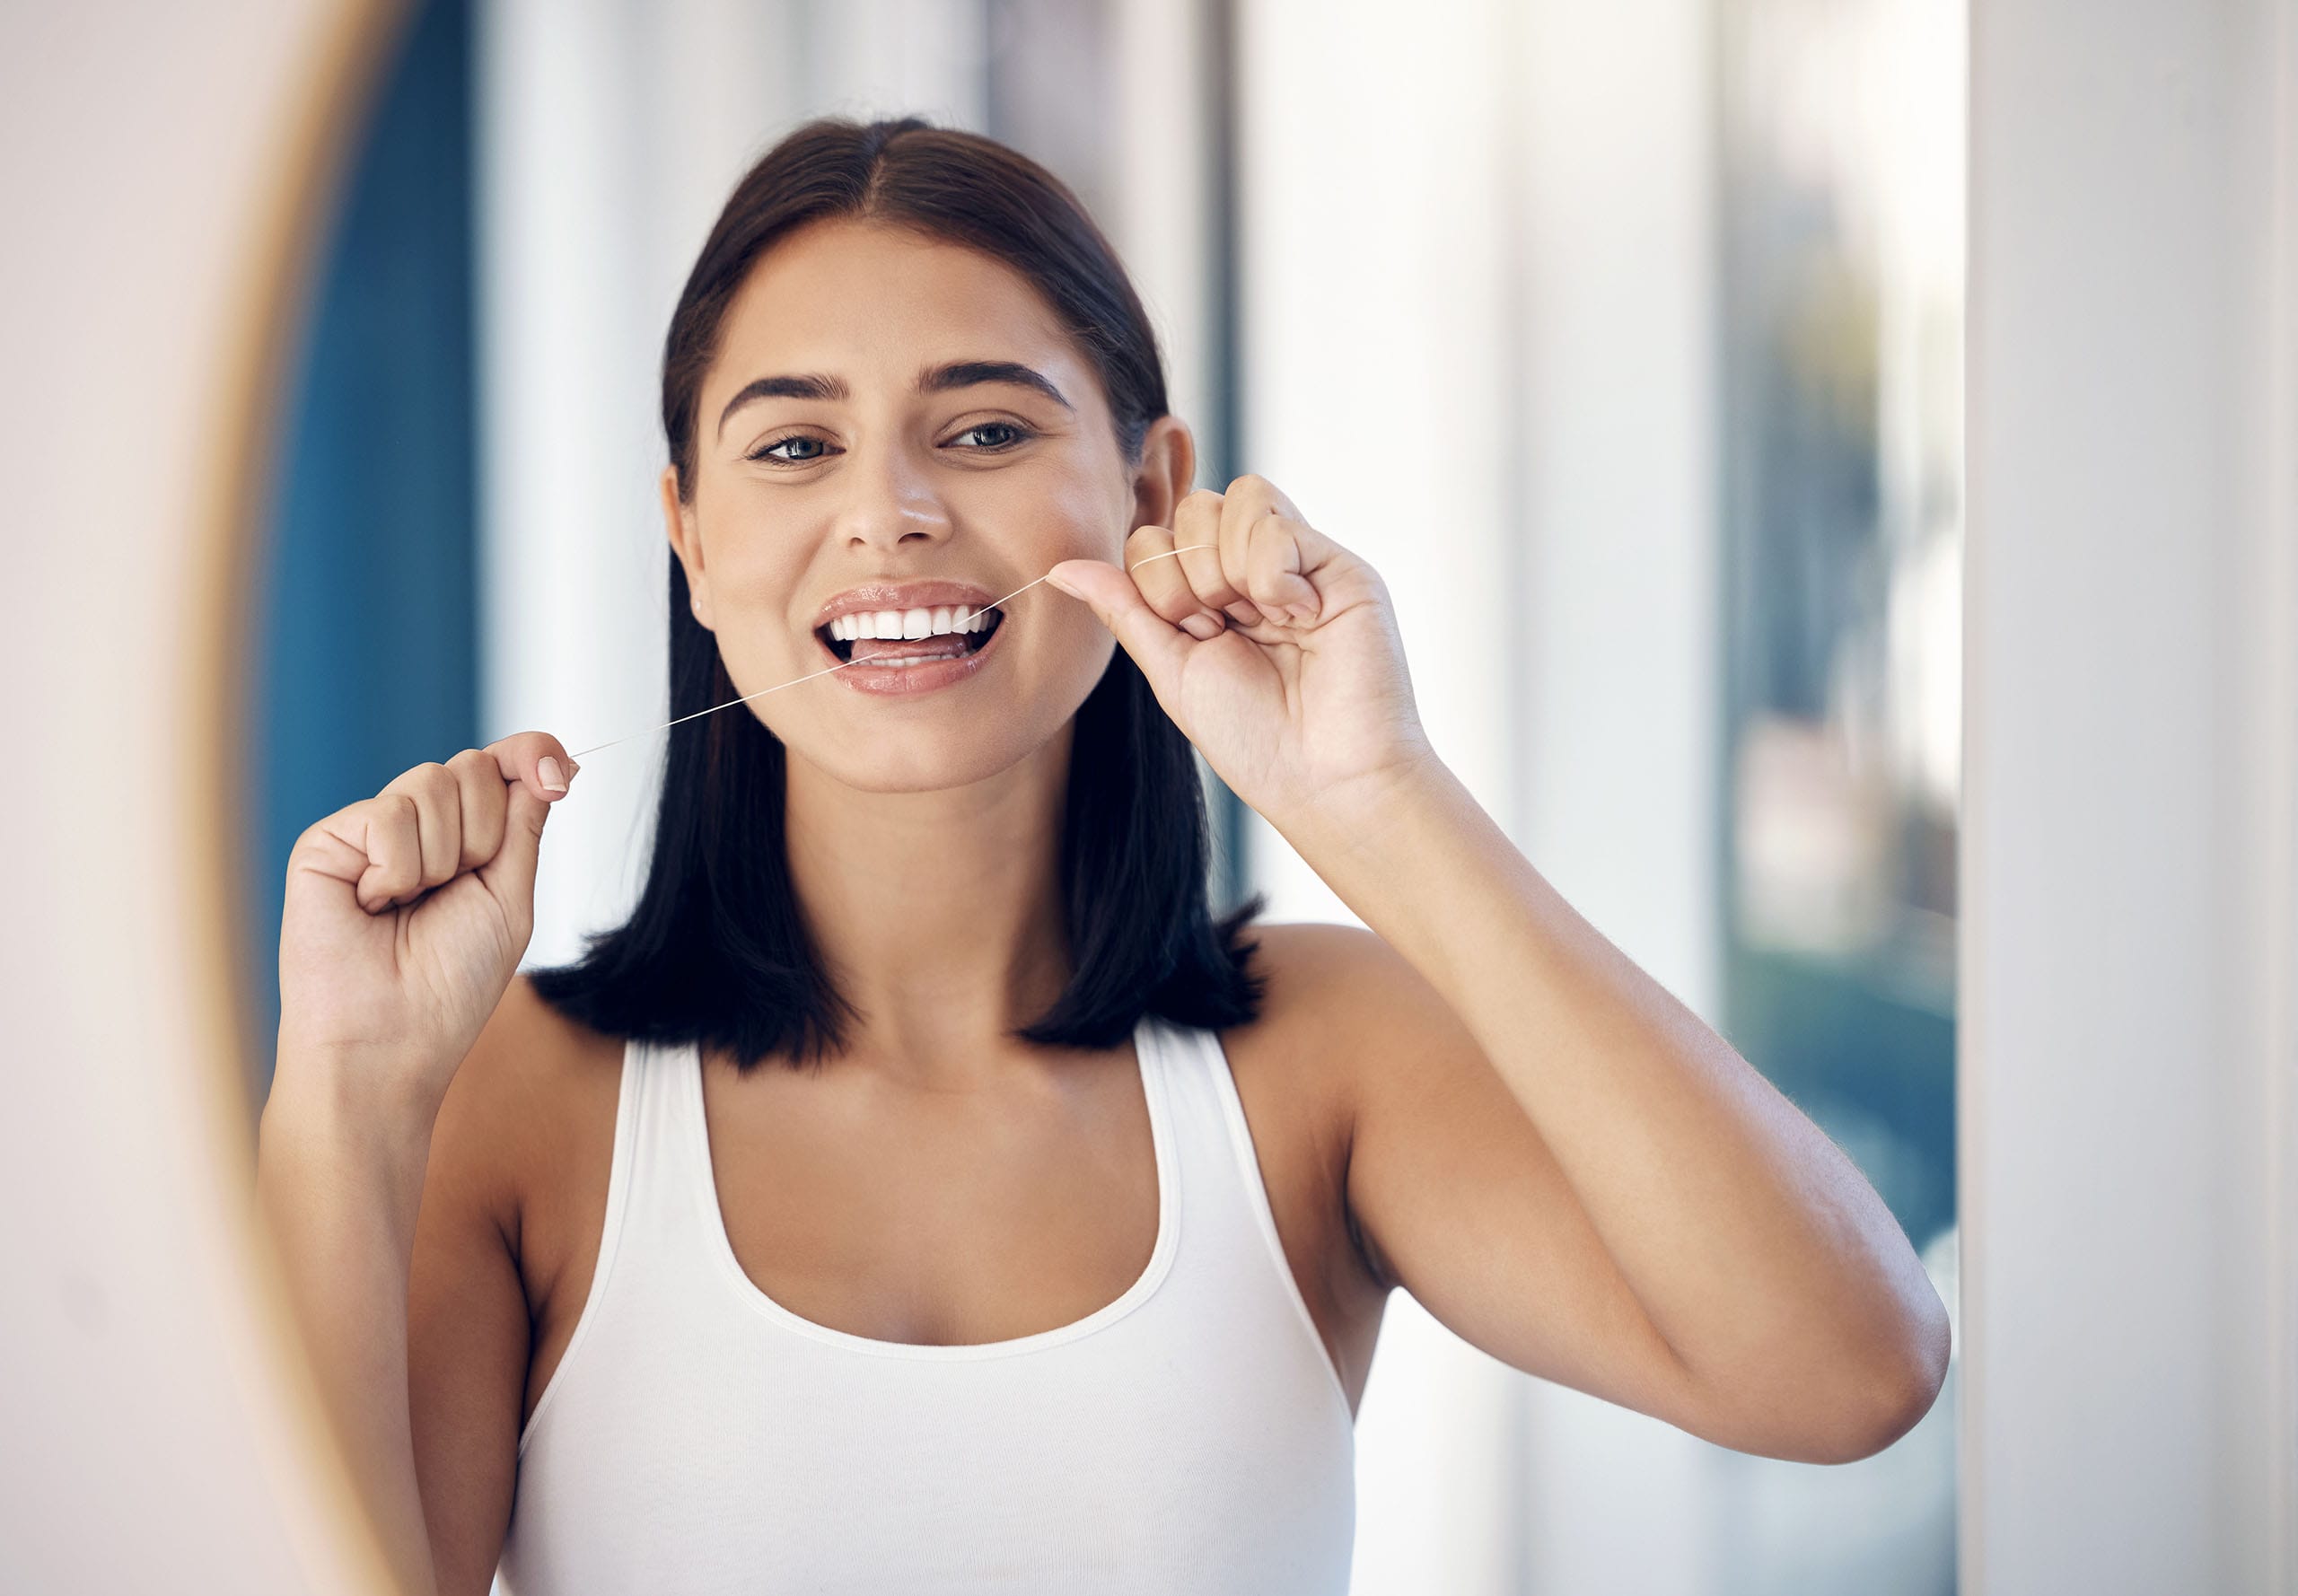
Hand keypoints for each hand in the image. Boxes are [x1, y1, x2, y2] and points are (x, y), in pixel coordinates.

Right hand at [275, 732, 575, 1117]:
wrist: (389, 1040)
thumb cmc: (448, 985)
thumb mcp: (509, 897)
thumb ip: (524, 825)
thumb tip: (551, 760)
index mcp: (465, 839)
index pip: (502, 765)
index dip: (531, 754)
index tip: (556, 776)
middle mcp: (418, 827)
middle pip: (473, 767)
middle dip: (484, 834)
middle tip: (452, 892)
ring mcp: (370, 831)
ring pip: (433, 781)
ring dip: (442, 858)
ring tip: (408, 906)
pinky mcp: (327, 841)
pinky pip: (388, 813)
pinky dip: (397, 868)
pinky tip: (372, 905)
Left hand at [1047, 475, 1434, 833]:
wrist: (1323, 777)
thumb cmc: (1254, 739)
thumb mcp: (1170, 670)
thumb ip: (1124, 609)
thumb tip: (1058, 568)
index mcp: (1211, 594)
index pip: (1156, 536)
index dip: (1158, 581)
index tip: (1195, 636)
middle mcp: (1254, 570)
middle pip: (1191, 508)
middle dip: (1189, 575)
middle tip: (1221, 630)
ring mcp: (1298, 562)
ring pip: (1233, 497)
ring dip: (1226, 568)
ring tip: (1260, 622)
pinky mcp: (1338, 565)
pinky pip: (1275, 518)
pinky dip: (1270, 570)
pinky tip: (1298, 616)